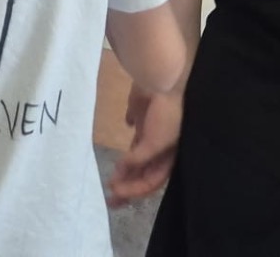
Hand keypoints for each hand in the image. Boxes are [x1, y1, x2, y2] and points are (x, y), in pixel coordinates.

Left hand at [107, 88, 183, 206]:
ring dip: (124, 168)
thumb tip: (122, 171)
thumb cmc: (166, 115)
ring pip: (136, 156)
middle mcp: (162, 147)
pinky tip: (125, 131)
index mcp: (170, 157)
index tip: (113, 192)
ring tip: (111, 178)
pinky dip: (129, 133)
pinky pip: (135, 128)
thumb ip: (139, 159)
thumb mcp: (156, 142)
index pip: (151, 181)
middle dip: (128, 186)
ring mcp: (152, 130)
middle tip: (110, 200)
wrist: (162, 79)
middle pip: (144, 172)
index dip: (133, 189)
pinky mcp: (141, 114)